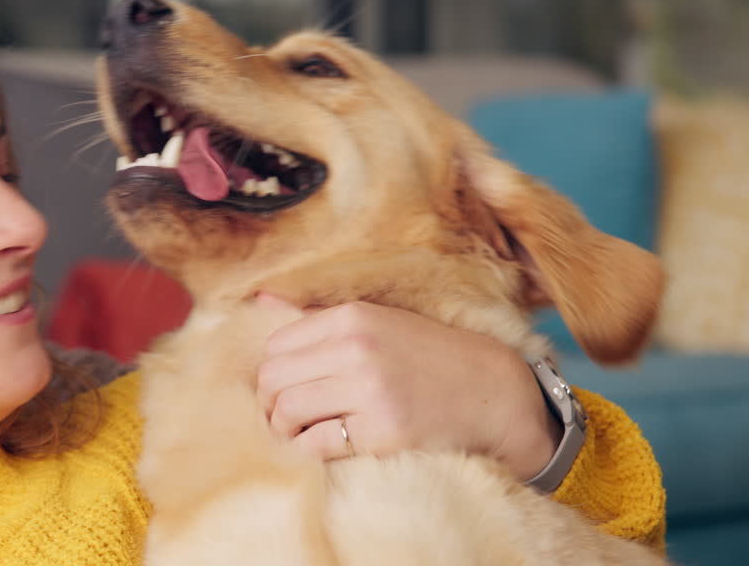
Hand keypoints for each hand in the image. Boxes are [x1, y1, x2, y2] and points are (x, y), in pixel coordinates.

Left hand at [254, 296, 559, 481]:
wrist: (493, 394)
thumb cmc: (427, 358)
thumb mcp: (376, 321)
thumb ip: (315, 316)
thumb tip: (258, 299)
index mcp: (351, 317)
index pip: (274, 347)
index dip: (271, 374)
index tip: (283, 391)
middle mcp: (357, 349)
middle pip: (272, 380)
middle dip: (270, 405)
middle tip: (285, 419)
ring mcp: (370, 391)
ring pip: (287, 412)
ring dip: (284, 431)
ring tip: (300, 436)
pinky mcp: (383, 433)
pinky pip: (317, 445)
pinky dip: (309, 451)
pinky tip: (324, 448)